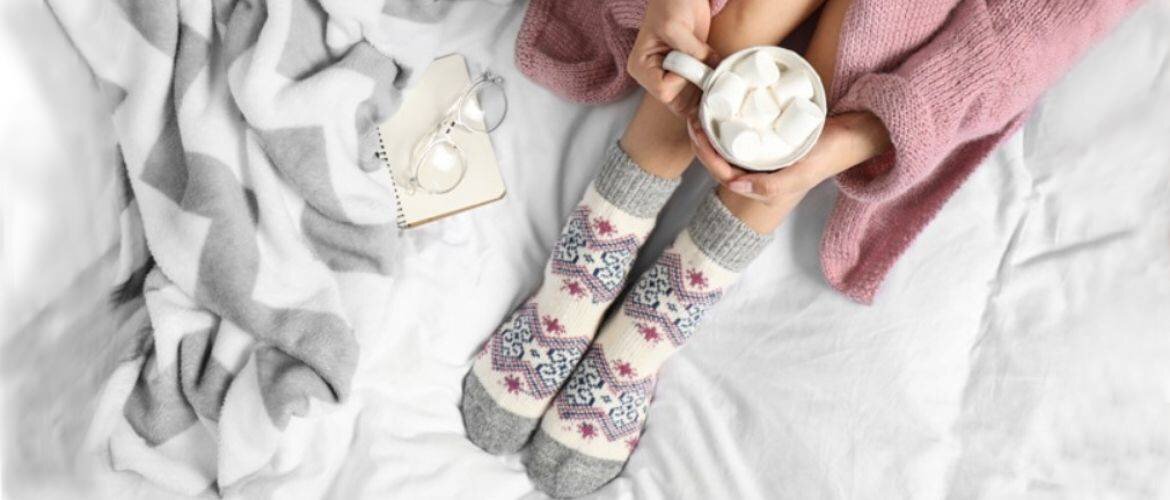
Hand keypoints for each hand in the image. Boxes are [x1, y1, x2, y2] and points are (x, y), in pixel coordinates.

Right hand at [628, 0, 716, 115]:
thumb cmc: (670, 3)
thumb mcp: (676, 27)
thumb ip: (692, 52)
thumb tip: (713, 72)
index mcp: (642, 67)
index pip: (663, 91)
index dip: (683, 81)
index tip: (696, 63)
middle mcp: (653, 77)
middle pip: (677, 102)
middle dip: (697, 94)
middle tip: (714, 79)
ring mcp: (671, 78)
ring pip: (688, 104)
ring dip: (705, 99)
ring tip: (718, 87)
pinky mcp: (687, 75)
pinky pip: (696, 97)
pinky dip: (708, 97)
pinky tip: (717, 94)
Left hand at [687, 111, 891, 203]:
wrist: (852, 135)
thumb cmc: (827, 156)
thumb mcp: (799, 174)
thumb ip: (769, 187)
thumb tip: (733, 184)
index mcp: (761, 186)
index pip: (721, 171)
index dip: (703, 152)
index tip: (697, 127)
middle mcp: (758, 173)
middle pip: (718, 159)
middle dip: (701, 139)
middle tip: (693, 113)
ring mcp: (763, 157)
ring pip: (727, 147)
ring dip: (710, 130)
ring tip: (702, 109)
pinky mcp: (770, 141)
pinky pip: (740, 134)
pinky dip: (727, 123)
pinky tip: (721, 107)